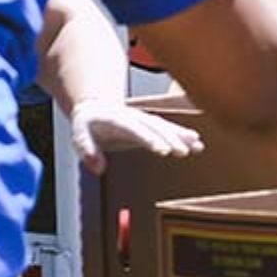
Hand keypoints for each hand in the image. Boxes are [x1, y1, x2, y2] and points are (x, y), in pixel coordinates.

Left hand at [69, 99, 203, 176]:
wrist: (95, 107)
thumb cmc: (87, 123)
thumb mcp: (79, 135)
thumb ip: (87, 151)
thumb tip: (99, 169)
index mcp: (118, 119)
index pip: (137, 130)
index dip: (151, 139)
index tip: (163, 150)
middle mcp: (135, 118)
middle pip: (156, 128)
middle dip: (171, 139)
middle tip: (183, 151)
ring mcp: (144, 120)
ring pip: (165, 127)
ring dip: (181, 136)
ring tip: (197, 145)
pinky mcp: (149, 125)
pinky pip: (168, 129)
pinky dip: (182, 134)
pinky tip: (196, 142)